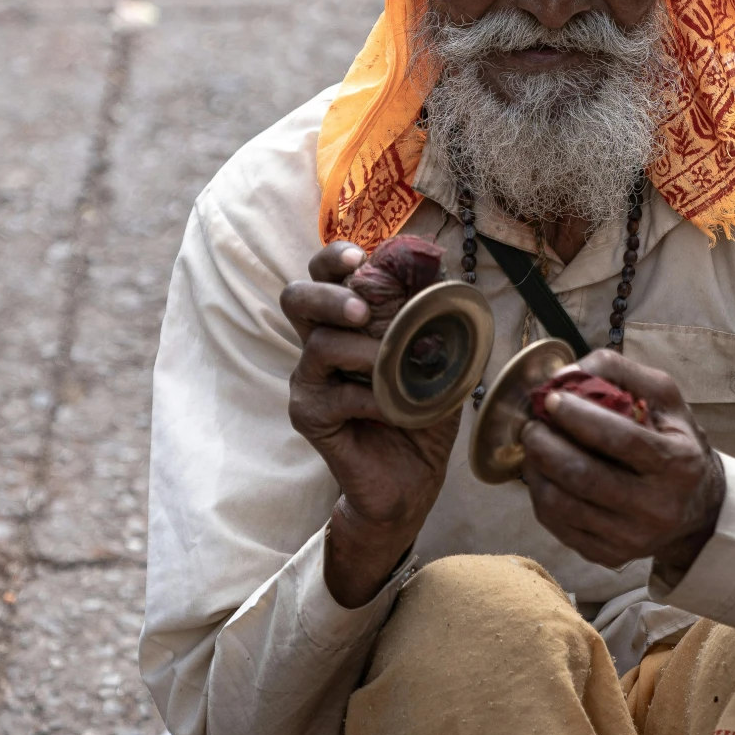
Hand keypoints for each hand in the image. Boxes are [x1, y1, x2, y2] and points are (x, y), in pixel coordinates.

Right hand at [282, 241, 461, 607]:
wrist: (414, 478)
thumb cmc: (423, 411)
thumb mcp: (437, 357)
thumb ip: (431, 317)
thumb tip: (438, 272)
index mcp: (345, 321)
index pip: (324, 273)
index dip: (334, 258)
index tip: (358, 257)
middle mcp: (319, 343)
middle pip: (296, 297)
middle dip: (328, 295)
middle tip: (361, 311)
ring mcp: (309, 380)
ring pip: (320, 345)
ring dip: (367, 354)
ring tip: (400, 370)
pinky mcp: (308, 415)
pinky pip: (336, 395)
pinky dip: (373, 399)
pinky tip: (397, 410)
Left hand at [519, 352, 725, 581]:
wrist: (698, 509)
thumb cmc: (675, 442)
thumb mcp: (665, 398)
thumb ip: (620, 372)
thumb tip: (568, 372)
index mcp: (678, 463)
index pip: (620, 439)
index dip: (579, 416)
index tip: (551, 399)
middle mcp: (657, 507)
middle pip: (584, 476)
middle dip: (546, 445)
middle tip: (532, 426)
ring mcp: (632, 538)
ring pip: (563, 505)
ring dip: (536, 470)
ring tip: (533, 448)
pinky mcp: (610, 556)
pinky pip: (558, 527)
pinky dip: (541, 496)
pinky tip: (543, 475)